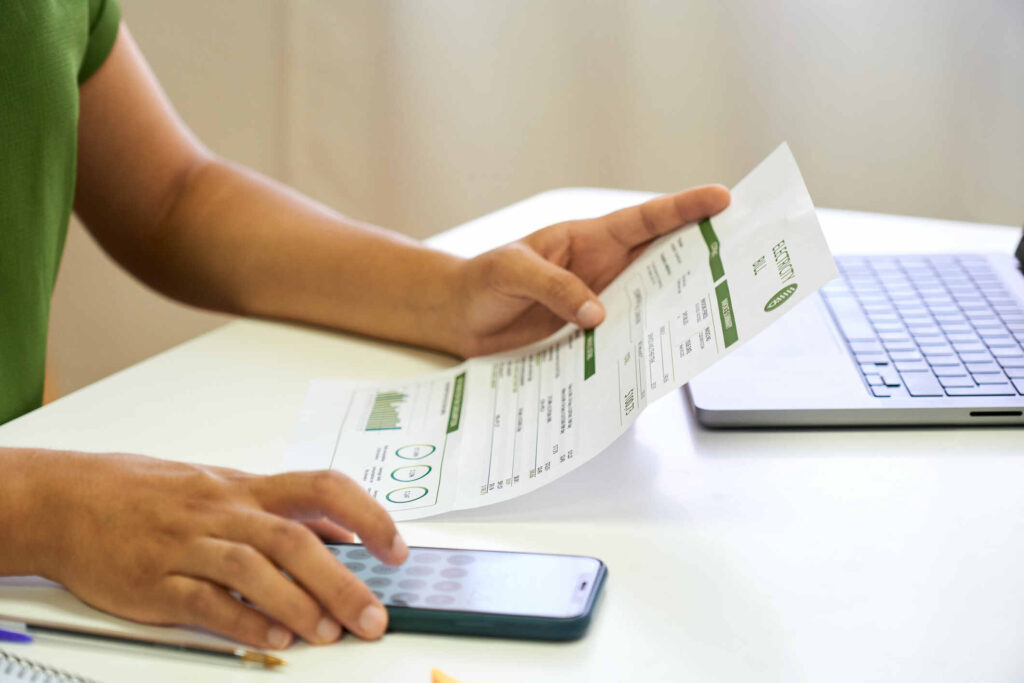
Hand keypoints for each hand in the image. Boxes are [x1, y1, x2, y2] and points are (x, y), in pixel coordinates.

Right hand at [8, 449, 406, 648]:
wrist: (73, 500)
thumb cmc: (157, 493)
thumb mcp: (227, 486)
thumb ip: (286, 509)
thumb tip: (346, 532)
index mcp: (248, 488)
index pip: (322, 488)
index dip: (366, 516)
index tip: (396, 549)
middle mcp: (224, 511)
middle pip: (294, 540)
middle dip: (342, 582)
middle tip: (373, 617)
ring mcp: (188, 545)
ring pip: (252, 570)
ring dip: (298, 605)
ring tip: (329, 634)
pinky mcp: (155, 582)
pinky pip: (205, 603)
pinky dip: (243, 623)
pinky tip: (273, 641)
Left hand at [450, 185, 730, 355]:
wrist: (458, 318)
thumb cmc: (480, 282)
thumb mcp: (512, 273)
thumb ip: (556, 289)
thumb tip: (600, 316)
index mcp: (587, 239)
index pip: (643, 220)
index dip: (683, 209)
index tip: (722, 198)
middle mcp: (601, 268)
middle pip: (661, 257)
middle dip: (702, 252)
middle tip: (744, 255)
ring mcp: (598, 300)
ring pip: (650, 297)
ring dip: (678, 302)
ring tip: (717, 308)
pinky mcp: (588, 333)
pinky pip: (625, 334)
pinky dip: (644, 340)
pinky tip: (663, 351)